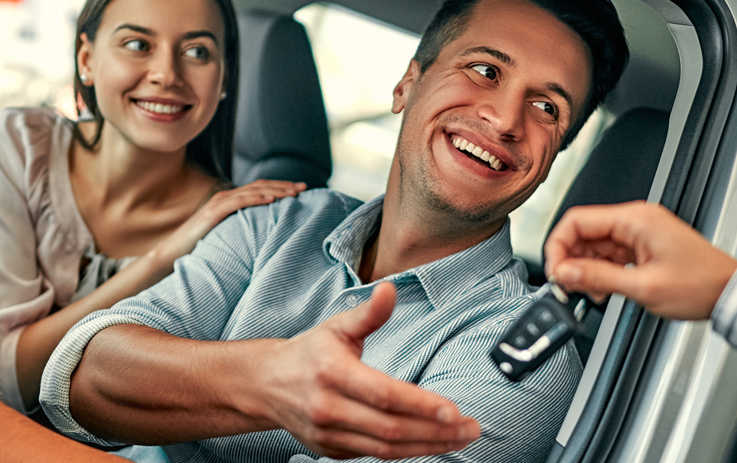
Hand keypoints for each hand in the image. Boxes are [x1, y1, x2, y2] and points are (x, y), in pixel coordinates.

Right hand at [150, 180, 305, 260]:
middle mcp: (225, 198)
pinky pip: (239, 201)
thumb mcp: (228, 237)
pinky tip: (272, 200)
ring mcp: (219, 203)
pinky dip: (257, 198)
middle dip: (284, 186)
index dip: (281, 188)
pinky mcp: (213, 212)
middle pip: (261, 186)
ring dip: (276, 190)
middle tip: (305, 188)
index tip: (301, 191)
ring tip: (294, 193)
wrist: (173, 253)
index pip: (260, 189)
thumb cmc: (200, 248)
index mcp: (230, 202)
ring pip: (253, 191)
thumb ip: (243, 231)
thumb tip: (264, 237)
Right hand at [252, 283, 479, 458]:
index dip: (421, 405)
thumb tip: (390, 290)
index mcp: (331, 372)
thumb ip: (369, 314)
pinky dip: (406, 451)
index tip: (454, 410)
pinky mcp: (329, 450)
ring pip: (385, 449)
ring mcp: (327, 433)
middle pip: (391, 428)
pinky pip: (374, 455)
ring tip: (459, 438)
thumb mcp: (337, 327)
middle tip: (471, 428)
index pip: (384, 394)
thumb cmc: (309, 353)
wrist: (265, 384)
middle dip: (436, 431)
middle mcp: (327, 407)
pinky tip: (430, 442)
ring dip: (428, 446)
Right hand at [544, 201, 736, 319]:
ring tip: (590, 291)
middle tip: (568, 285)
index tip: (555, 272)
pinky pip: (609, 252)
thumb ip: (598, 277)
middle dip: (570, 260)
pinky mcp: (643, 244)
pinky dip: (600, 269)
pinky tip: (603, 288)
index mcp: (635, 219)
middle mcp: (636, 219)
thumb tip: (564, 273)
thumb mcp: (643, 287)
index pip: (577, 221)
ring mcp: (639, 231)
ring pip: (594, 244)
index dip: (558, 246)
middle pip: (583, 232)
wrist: (730, 293)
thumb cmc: (701, 285)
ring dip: (585, 267)